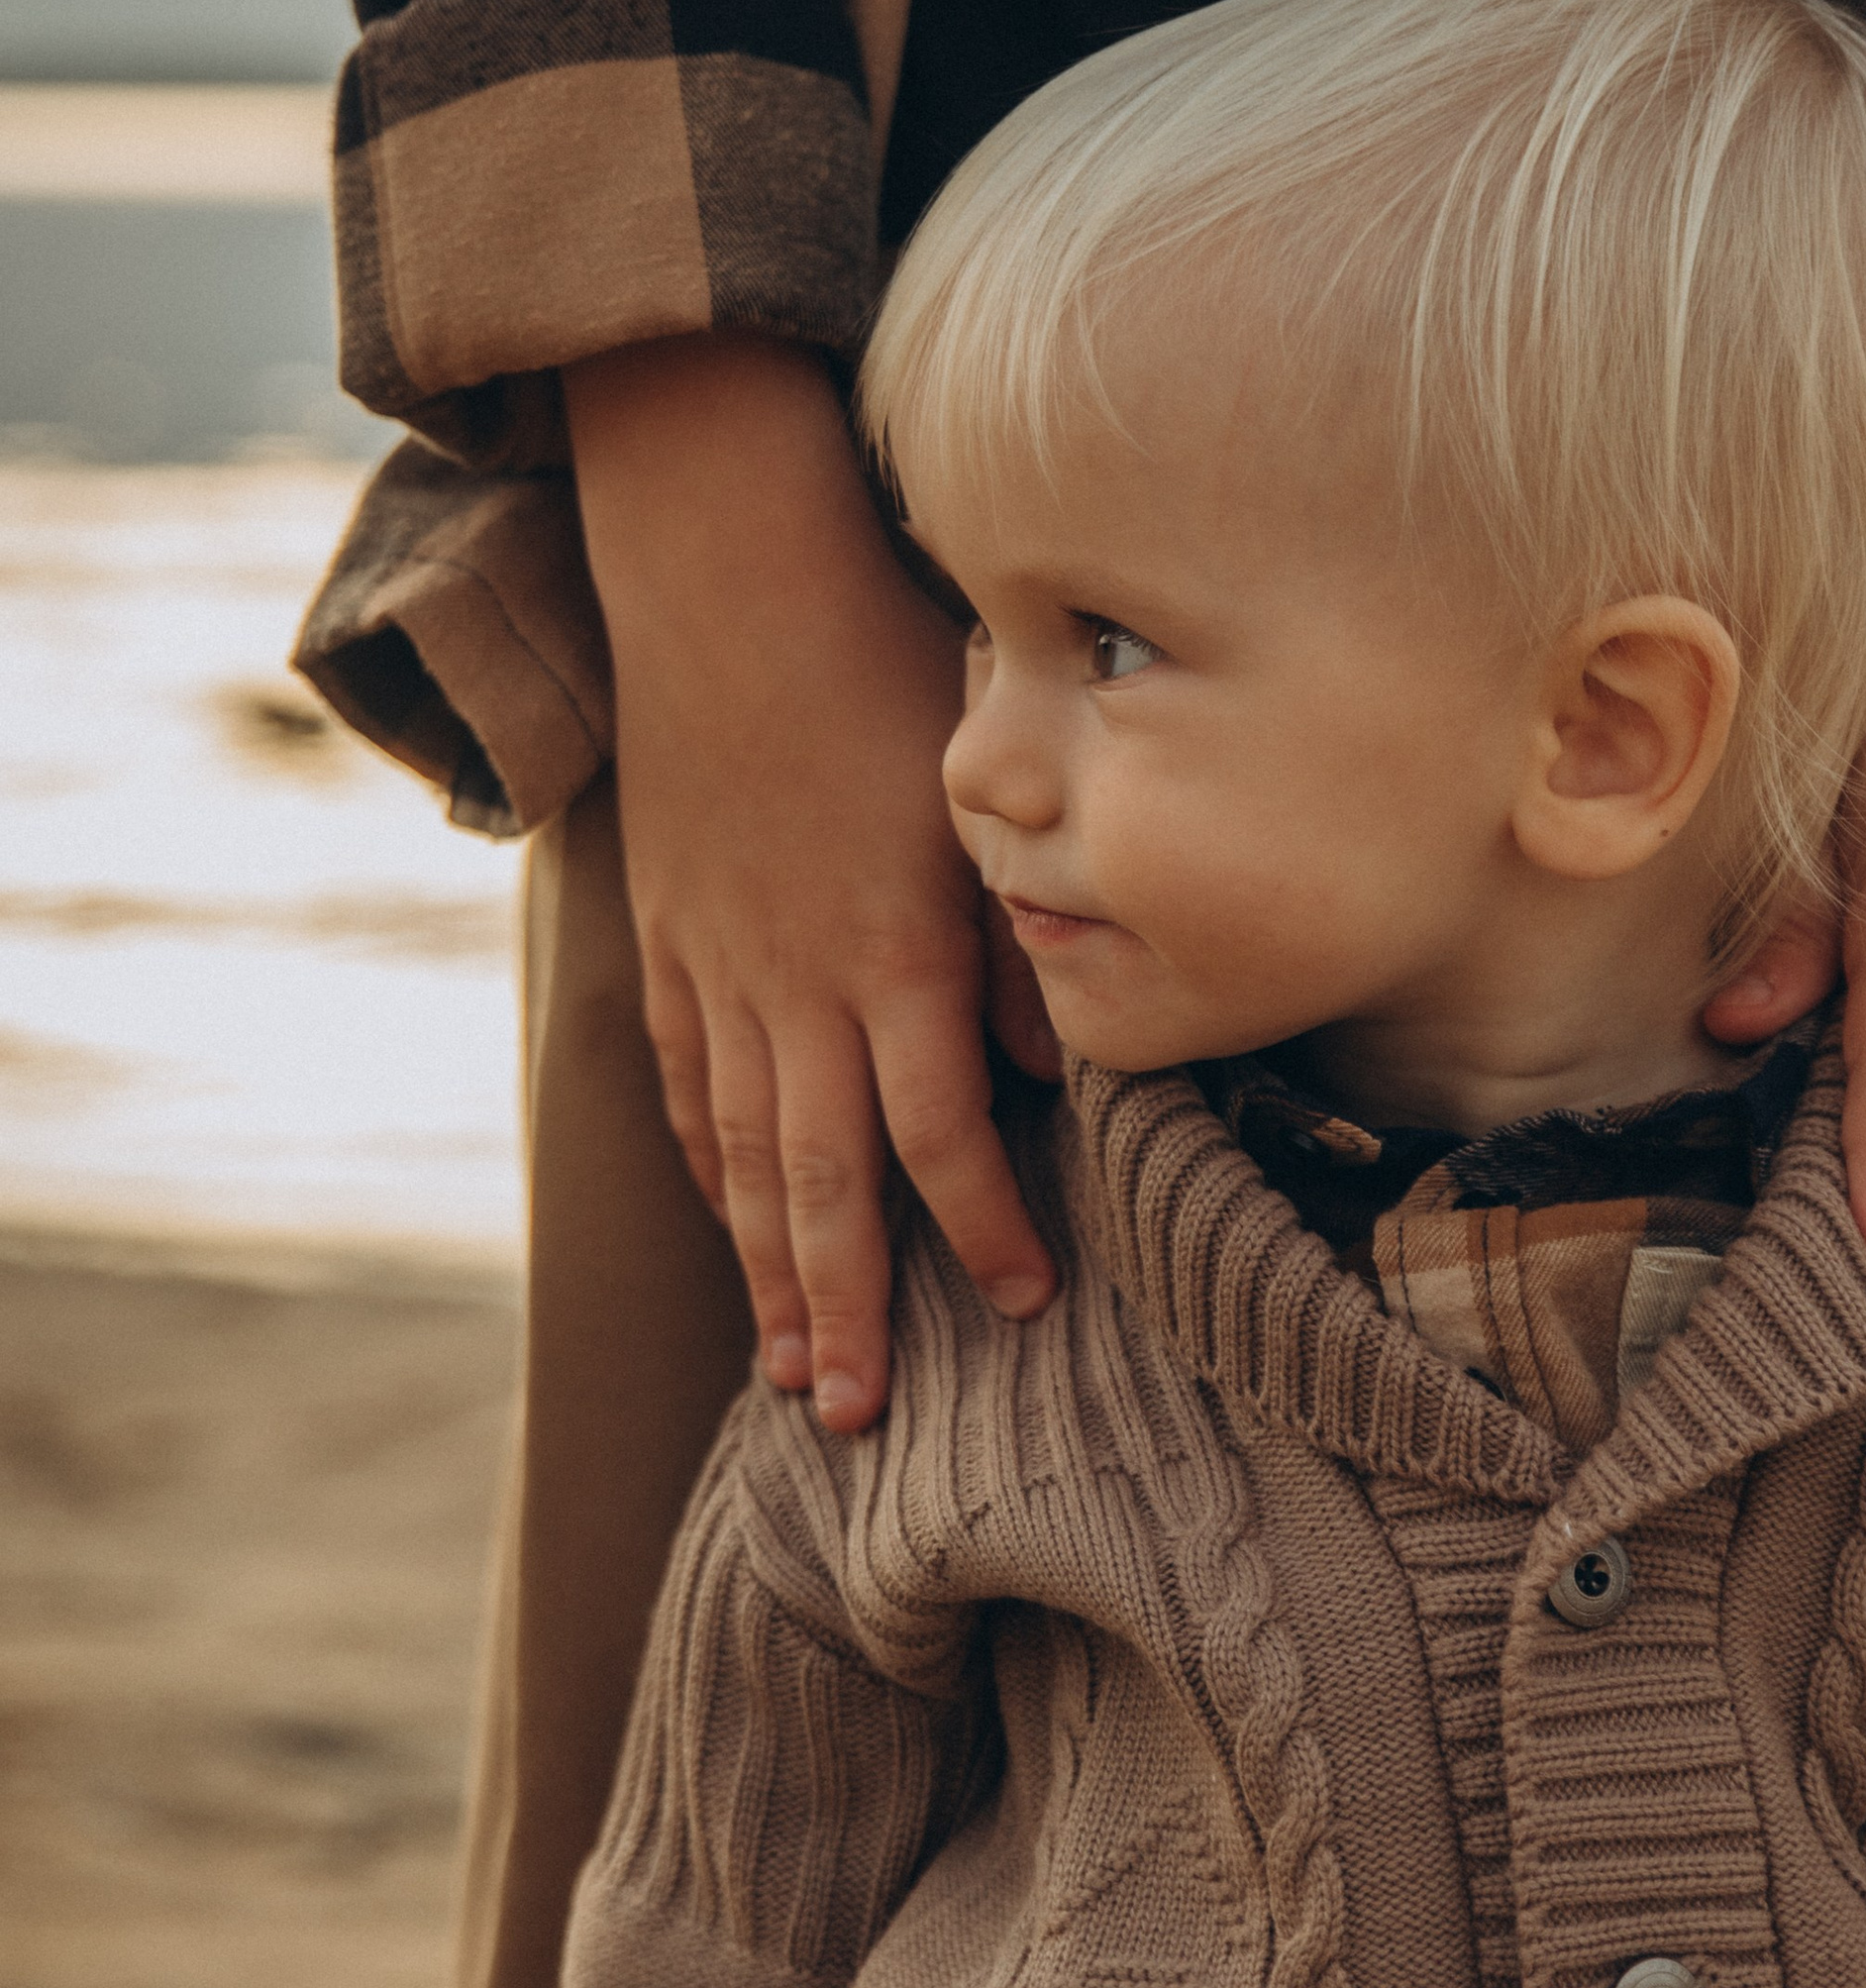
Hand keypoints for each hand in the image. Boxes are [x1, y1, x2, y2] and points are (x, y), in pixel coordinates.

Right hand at [571, 333, 1058, 1430]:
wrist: (724, 568)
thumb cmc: (885, 658)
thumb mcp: (982, 787)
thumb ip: (1024, 930)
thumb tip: (1071, 1053)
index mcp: (894, 946)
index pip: (941, 1132)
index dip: (985, 1228)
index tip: (1030, 1301)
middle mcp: (798, 979)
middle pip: (821, 1180)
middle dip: (846, 1307)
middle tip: (859, 1419)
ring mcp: (721, 963)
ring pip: (744, 1151)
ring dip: (769, 1269)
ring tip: (789, 1371)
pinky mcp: (673, 935)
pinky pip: (690, 1078)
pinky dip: (710, 1165)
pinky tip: (731, 1220)